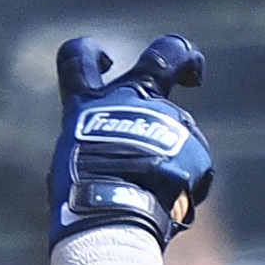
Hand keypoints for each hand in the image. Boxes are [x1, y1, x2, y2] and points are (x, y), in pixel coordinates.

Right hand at [50, 33, 213, 245]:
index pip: (77, 58)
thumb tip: (106, 163)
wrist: (115, 213)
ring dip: (172, 159)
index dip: (88, 52)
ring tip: (156, 197)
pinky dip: (185, 183)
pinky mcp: (194, 144)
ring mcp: (165, 118)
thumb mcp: (71, 169)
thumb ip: (91, 151)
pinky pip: (192, 164)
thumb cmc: (80, 200)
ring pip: (176, 132)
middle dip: (182, 57)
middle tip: (193, 75)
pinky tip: (172, 204)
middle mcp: (129, 99)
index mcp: (86, 105)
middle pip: (163, 55)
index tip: (106, 60)